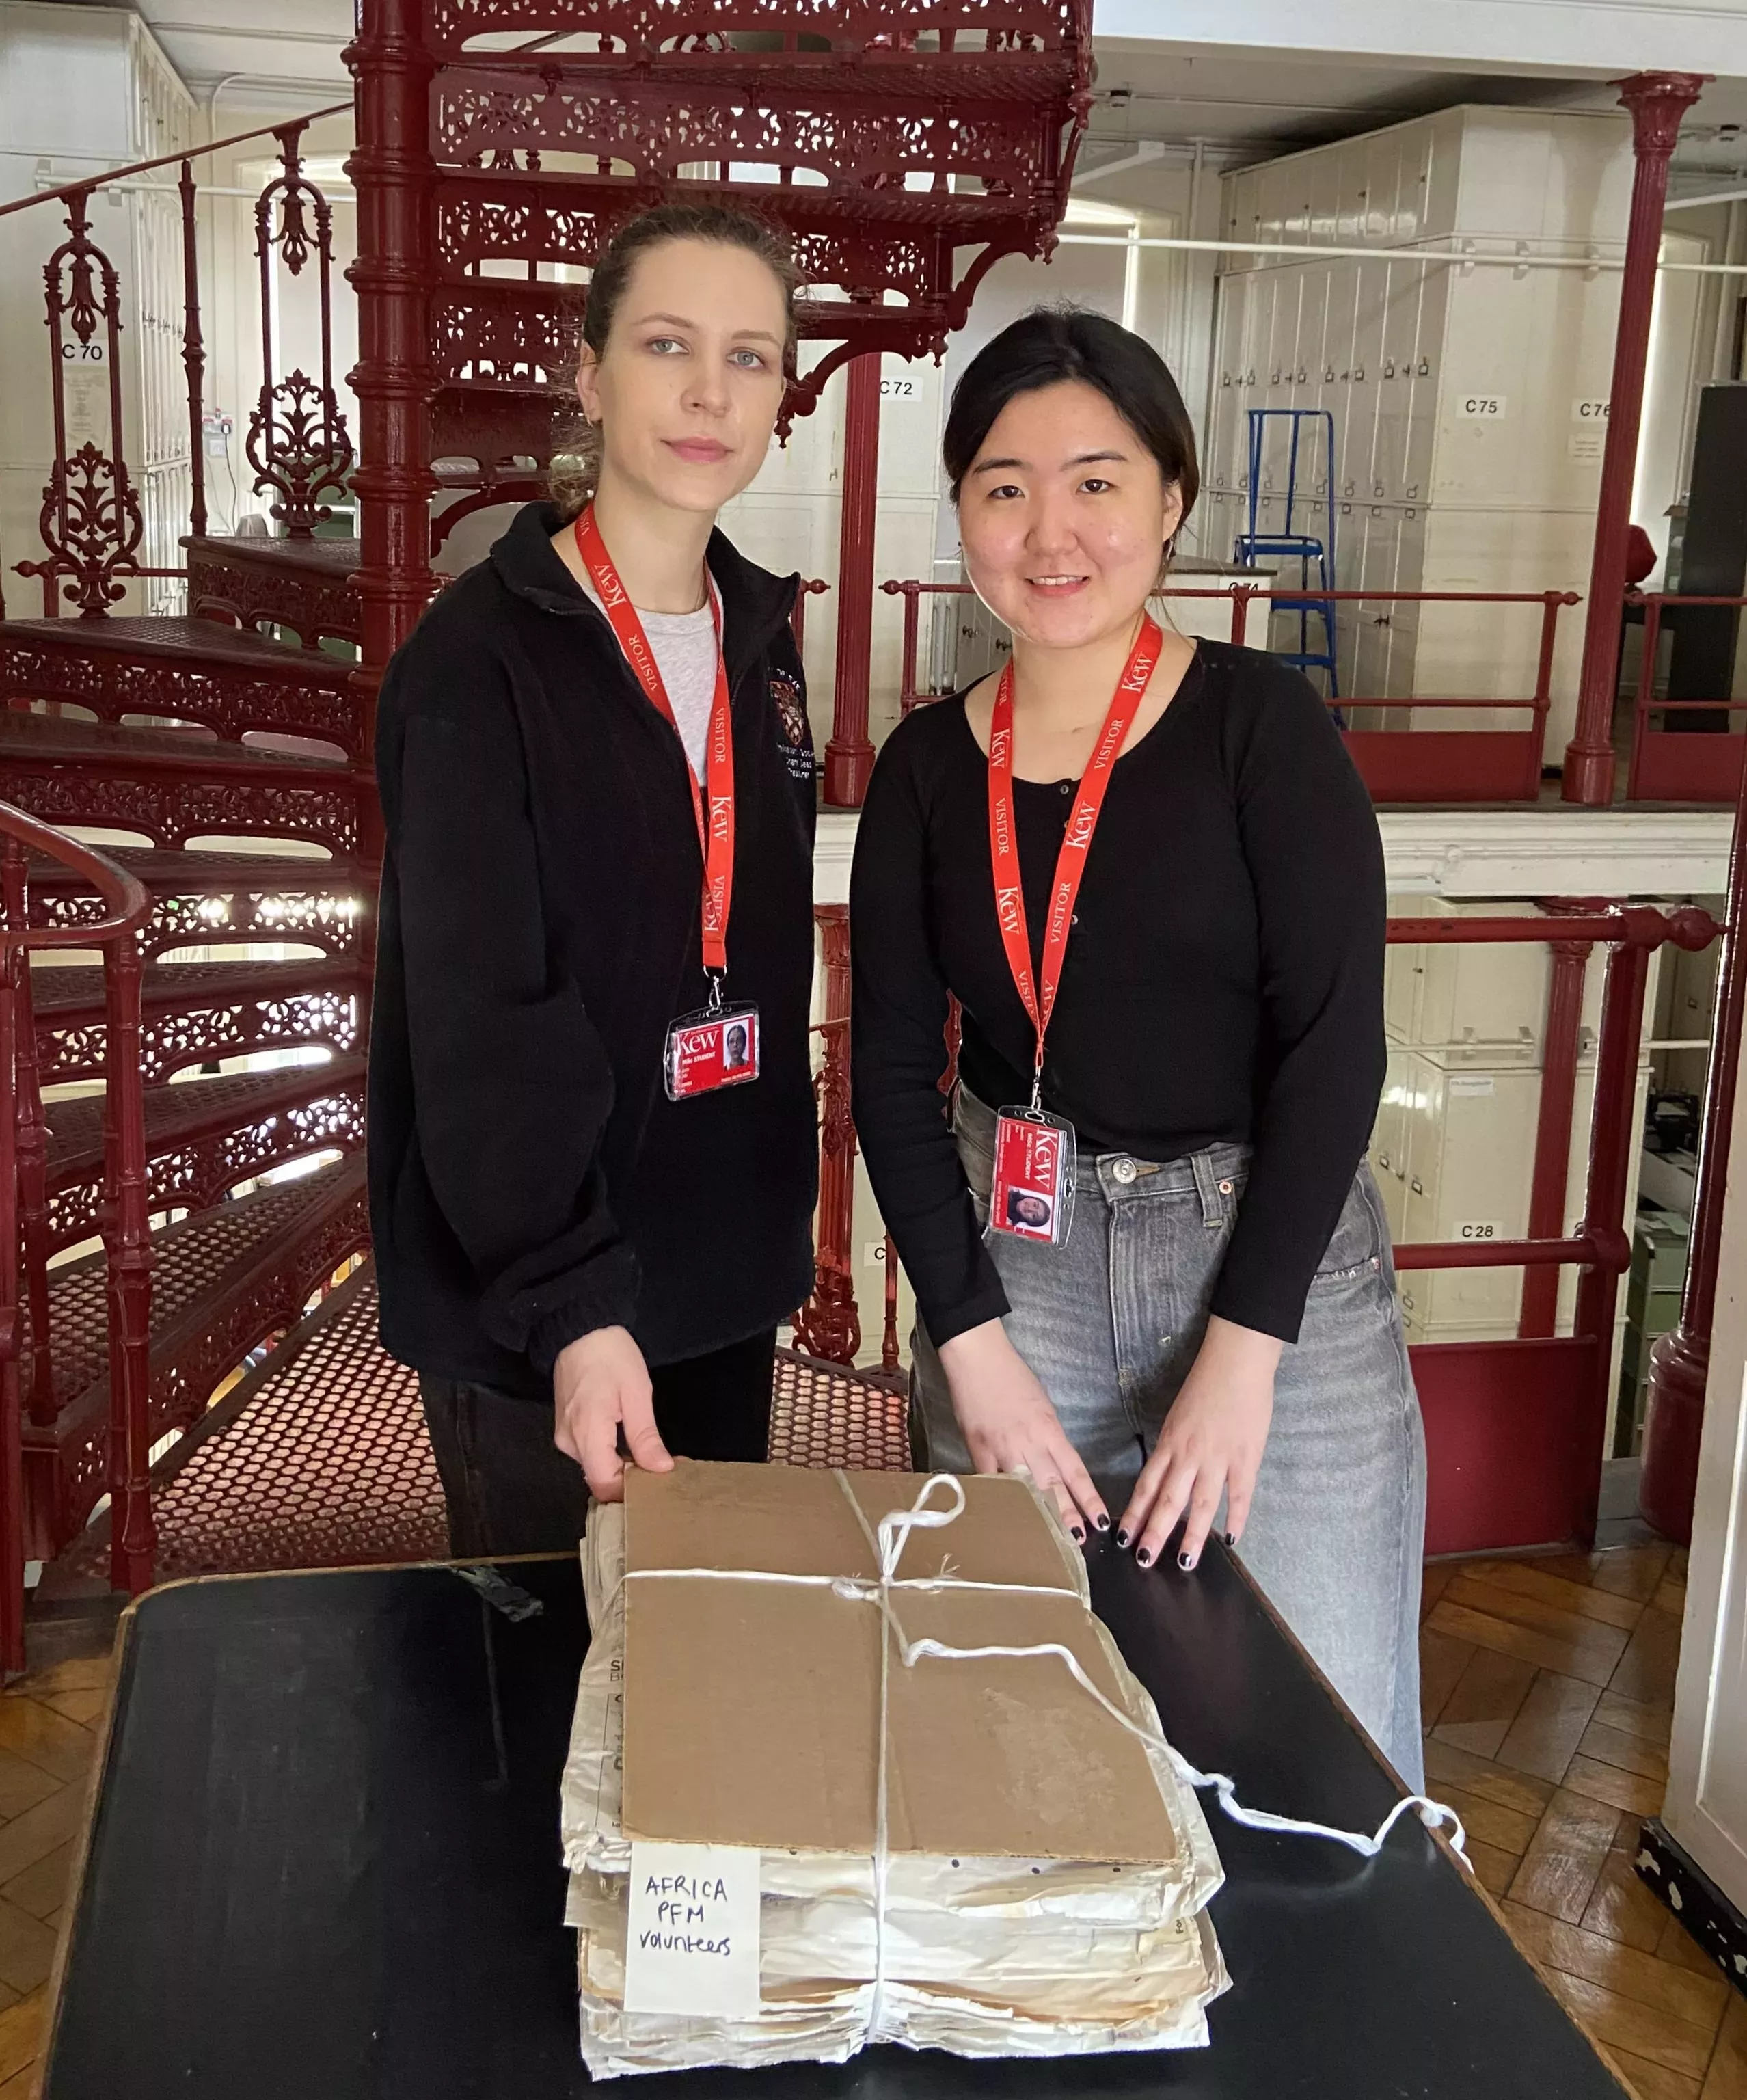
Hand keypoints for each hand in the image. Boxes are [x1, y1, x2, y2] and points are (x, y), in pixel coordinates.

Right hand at [553, 1325, 672, 1501]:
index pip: (604, 1485)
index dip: (630, 1492)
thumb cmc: (610, 1355)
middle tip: (662, 1468)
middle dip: (630, 1480)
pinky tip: (629, 1442)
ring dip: (620, 1466)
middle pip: (599, 1478)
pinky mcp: (565, 1428)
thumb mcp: (636, 1393)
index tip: (658, 1485)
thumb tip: (660, 1469)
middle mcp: (569, 1442)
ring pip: (595, 1467)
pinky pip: (589, 1452)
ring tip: (649, 1454)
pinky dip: (609, 1453)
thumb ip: (645, 1437)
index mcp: (587, 1434)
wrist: (580, 1329)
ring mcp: (564, 1435)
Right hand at [938, 1320, 1108, 1540]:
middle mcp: (1030, 1443)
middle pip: (1052, 1487)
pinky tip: (1007, 1519)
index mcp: (1050, 1430)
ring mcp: (1002, 1449)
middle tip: (1078, 1543)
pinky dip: (1001, 1501)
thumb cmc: (1012, 1378)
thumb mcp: (1042, 1407)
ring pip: (1023, 1490)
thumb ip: (1049, 1438)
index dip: (1089, 1499)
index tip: (1100, 1521)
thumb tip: (1053, 1465)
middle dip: (1066, 1516)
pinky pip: (991, 1483)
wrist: (978, 1360)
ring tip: (1047, 1540)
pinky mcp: (977, 1451)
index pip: (1075, 1472)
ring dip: (1037, 1516)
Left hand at [1120, 1316, 1280, 1571]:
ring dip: (1191, 1536)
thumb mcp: (1178, 1416)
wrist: (1236, 1362)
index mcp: (1169, 1443)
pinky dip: (1237, 1518)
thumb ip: (1173, 1447)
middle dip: (1154, 1533)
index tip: (1122, 1537)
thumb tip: (1166, 1475)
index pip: (1147, 1486)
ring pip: (1201, 1505)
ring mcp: (1218, 1458)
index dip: (1134, 1513)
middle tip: (1143, 1560)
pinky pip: (1240, 1495)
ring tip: (1184, 1562)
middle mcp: (1189, 1455)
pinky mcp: (1246, 1458)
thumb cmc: (1205, 1385)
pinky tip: (1231, 1539)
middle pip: (1168, 1501)